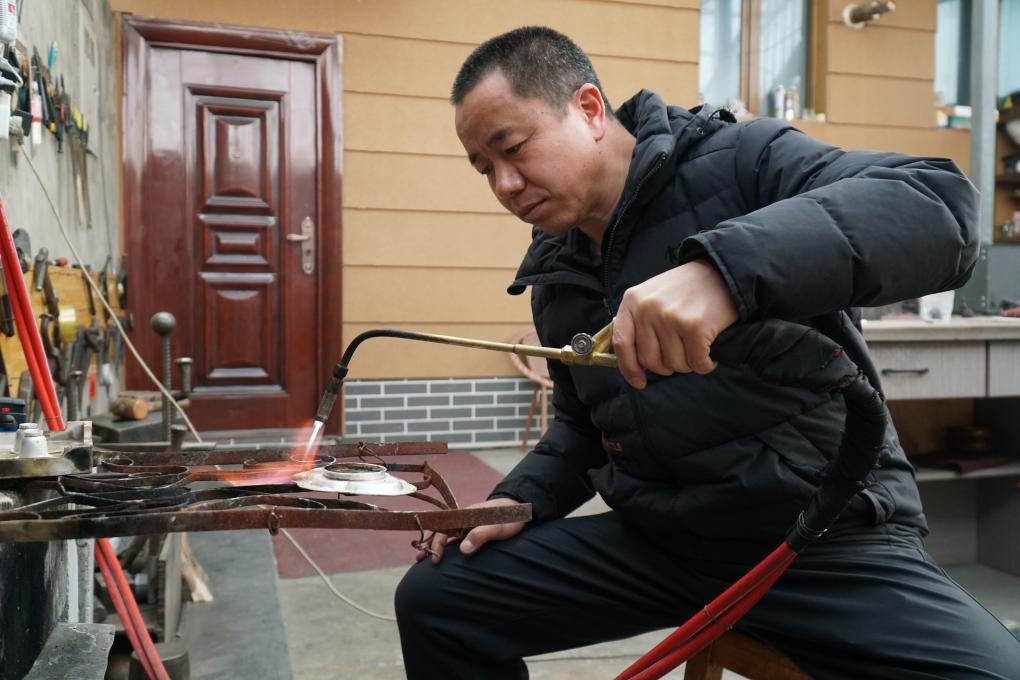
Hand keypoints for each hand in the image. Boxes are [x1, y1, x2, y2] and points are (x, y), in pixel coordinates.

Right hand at [414, 497, 524, 564]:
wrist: (521, 509)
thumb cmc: (510, 517)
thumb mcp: (497, 527)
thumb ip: (481, 535)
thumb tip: (463, 549)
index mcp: (465, 516)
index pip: (443, 528)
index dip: (436, 543)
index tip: (434, 558)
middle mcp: (463, 520)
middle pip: (441, 532)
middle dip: (430, 545)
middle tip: (422, 560)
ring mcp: (467, 525)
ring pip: (446, 535)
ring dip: (434, 546)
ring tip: (423, 558)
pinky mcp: (472, 531)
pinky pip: (455, 538)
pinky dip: (445, 546)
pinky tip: (441, 555)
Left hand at [613, 259, 738, 388]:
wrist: (721, 272)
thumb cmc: (685, 290)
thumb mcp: (651, 297)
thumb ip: (639, 325)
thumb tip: (635, 365)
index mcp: (632, 301)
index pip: (622, 344)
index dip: (629, 368)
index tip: (639, 382)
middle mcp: (648, 309)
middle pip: (650, 361)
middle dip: (668, 365)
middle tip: (682, 352)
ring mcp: (670, 318)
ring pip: (675, 365)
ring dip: (688, 363)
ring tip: (696, 345)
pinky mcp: (694, 327)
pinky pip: (697, 363)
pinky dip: (706, 364)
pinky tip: (709, 352)